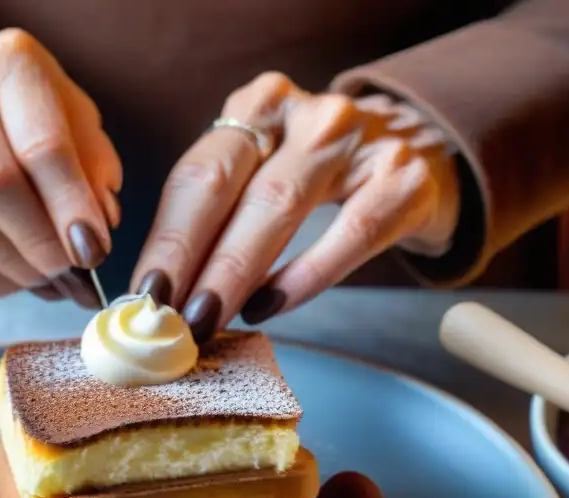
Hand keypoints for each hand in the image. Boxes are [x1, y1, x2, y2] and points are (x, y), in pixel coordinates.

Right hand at [0, 29, 121, 305]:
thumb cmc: (31, 118)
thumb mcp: (77, 127)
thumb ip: (93, 171)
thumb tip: (94, 230)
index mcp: (8, 61)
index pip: (41, 145)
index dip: (70, 208)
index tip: (93, 252)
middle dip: (38, 244)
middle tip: (68, 273)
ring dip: (12, 267)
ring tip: (43, 277)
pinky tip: (8, 277)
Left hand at [131, 72, 459, 341]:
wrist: (425, 153)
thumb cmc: (326, 176)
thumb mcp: (270, 169)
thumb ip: (221, 215)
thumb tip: (164, 289)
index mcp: (260, 105)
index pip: (199, 175)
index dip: (166, 239)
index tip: (143, 294)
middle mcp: (305, 112)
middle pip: (230, 187)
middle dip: (190, 259)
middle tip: (168, 317)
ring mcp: (358, 139)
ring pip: (279, 207)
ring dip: (234, 273)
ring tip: (207, 321)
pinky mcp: (402, 180)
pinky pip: (346, 235)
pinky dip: (302, 278)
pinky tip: (268, 308)